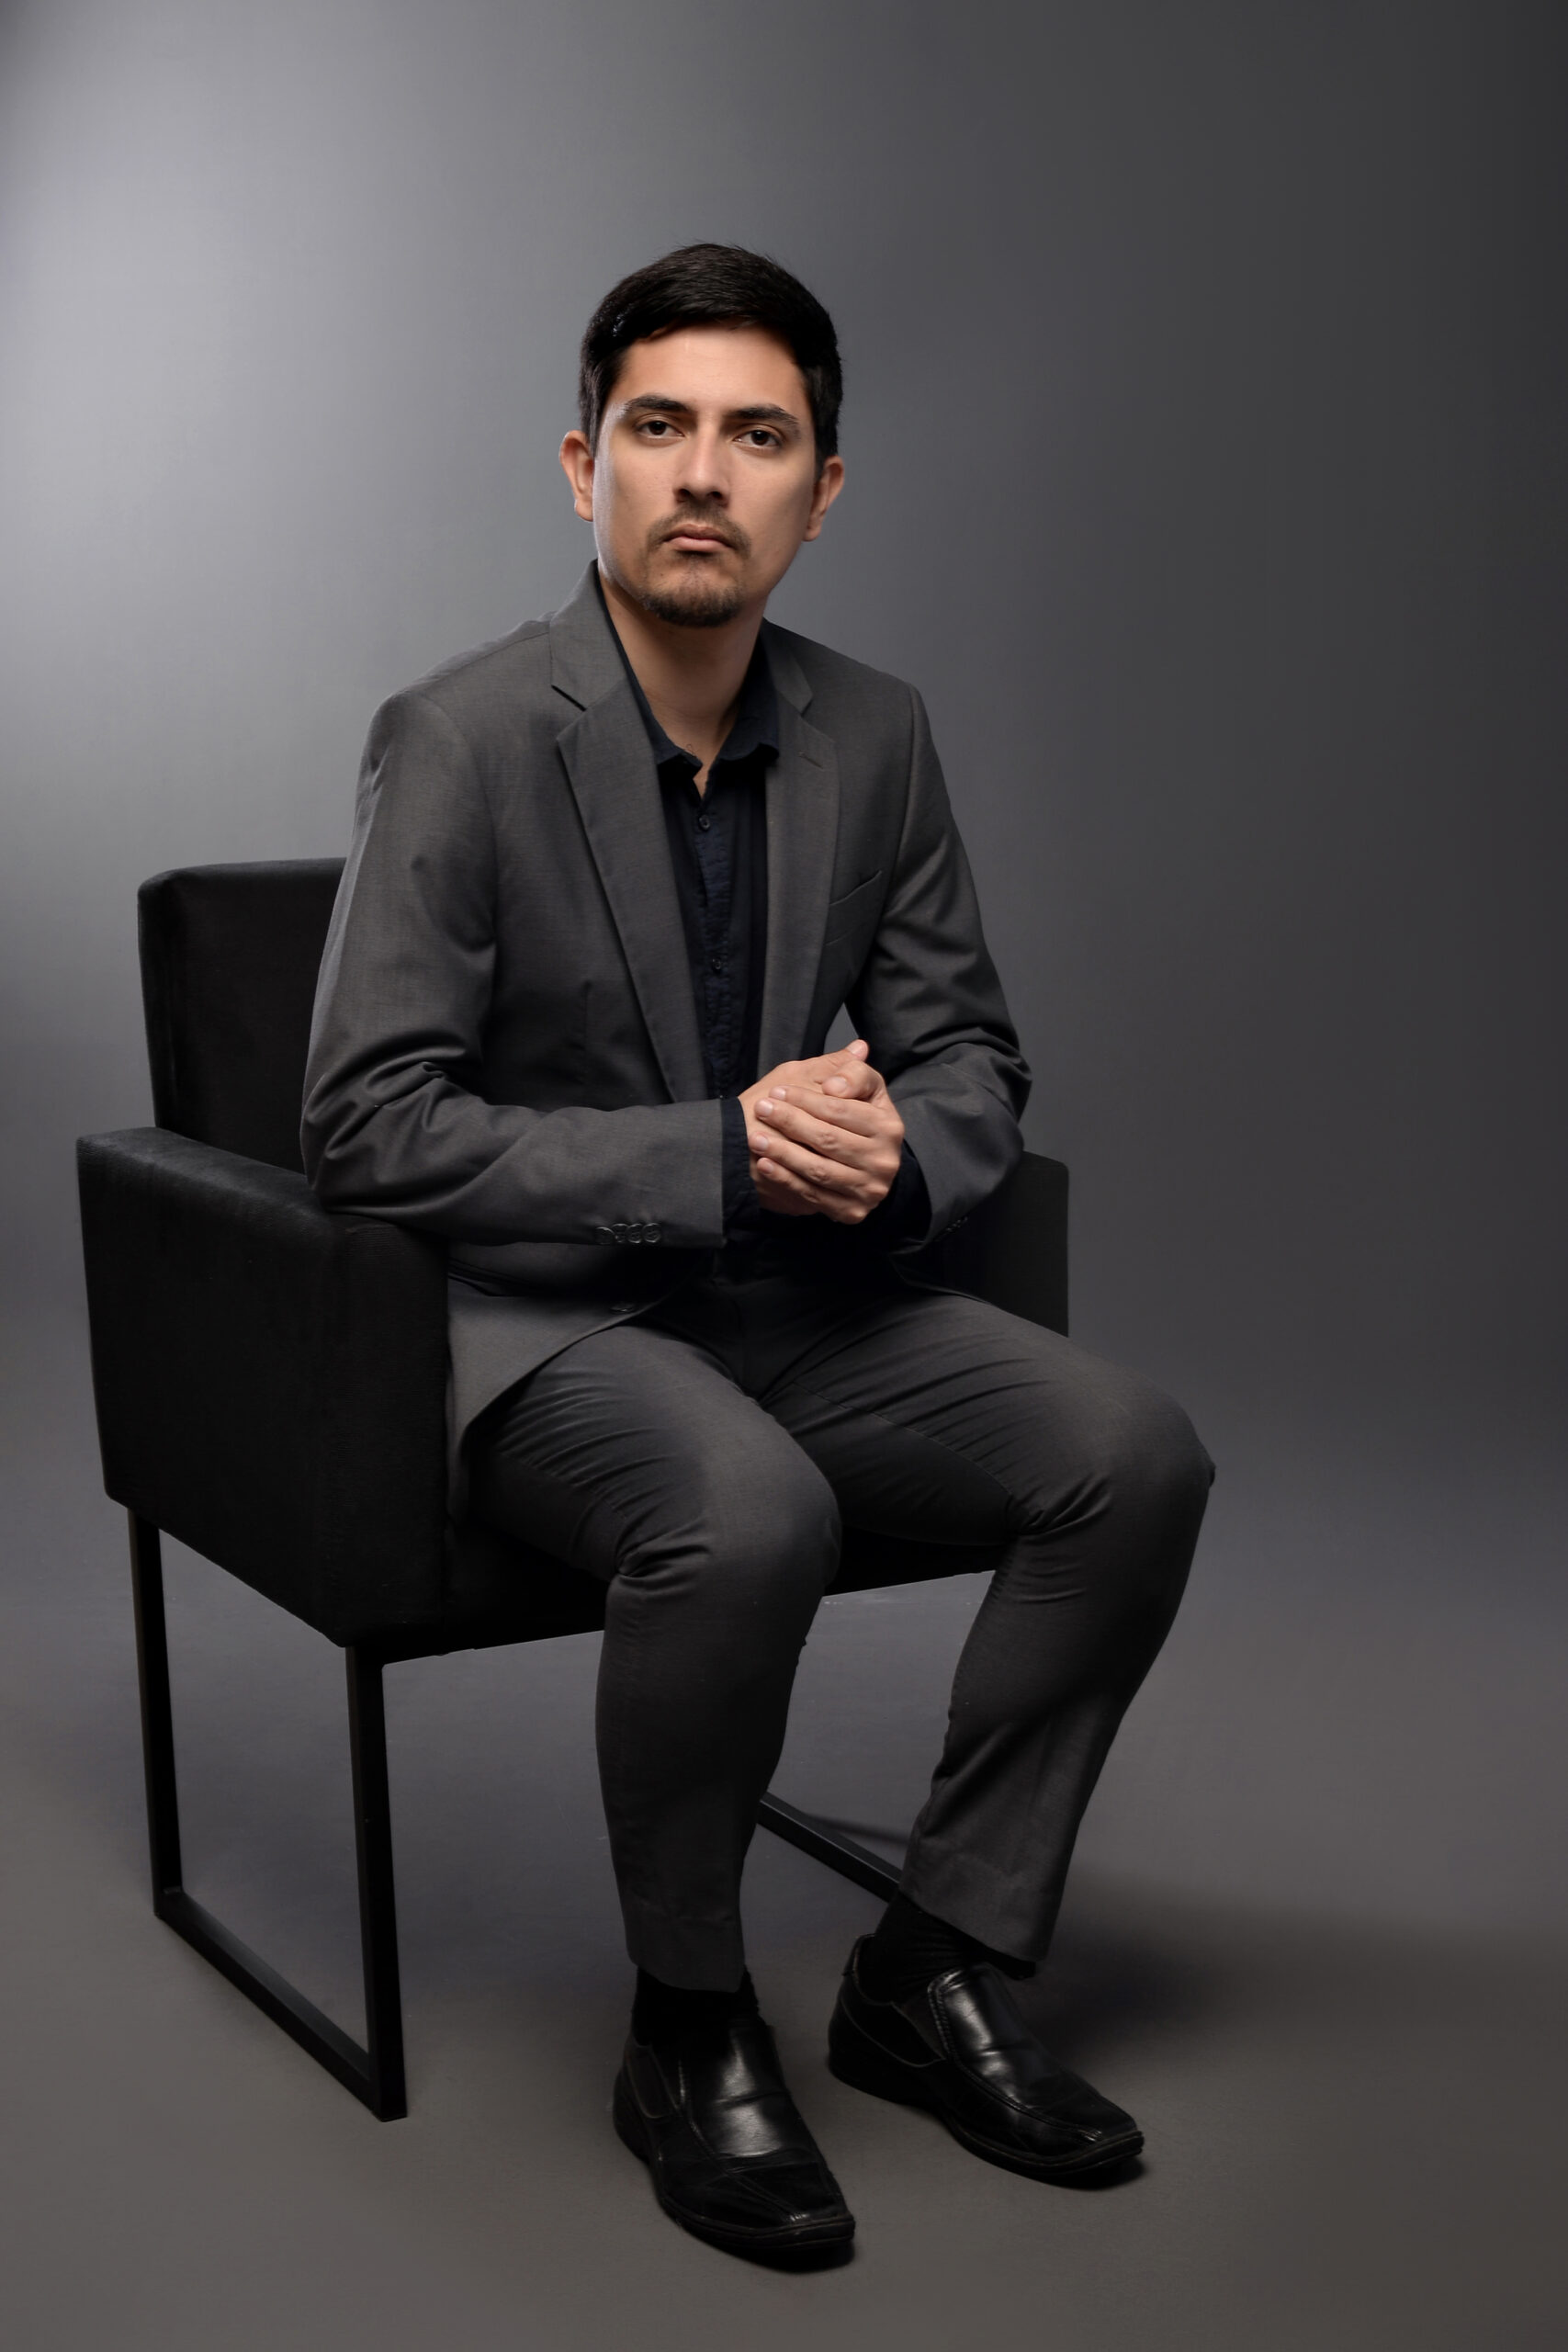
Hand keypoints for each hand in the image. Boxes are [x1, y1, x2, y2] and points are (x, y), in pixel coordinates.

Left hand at [738, 1039, 904, 1224]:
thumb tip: (856, 1051)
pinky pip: (813, 1196)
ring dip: (782, 1153)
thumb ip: (853, 1069)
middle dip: (790, 1122)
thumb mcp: (859, 1087)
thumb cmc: (852, 1117)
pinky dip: (786, 1180)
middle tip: (761, 1109)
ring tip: (756, 1138)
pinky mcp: (852, 1211)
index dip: (806, 1099)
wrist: (861, 1165)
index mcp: (889, 1126)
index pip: (841, 1110)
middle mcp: (884, 1161)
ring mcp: (869, 1189)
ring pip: (818, 1169)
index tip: (777, 1091)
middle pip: (828, 1139)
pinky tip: (766, 1164)